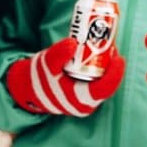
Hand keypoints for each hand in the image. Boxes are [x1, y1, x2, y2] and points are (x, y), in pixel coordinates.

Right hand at [6, 38, 124, 116]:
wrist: (27, 88)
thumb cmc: (37, 78)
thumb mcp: (45, 65)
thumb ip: (57, 55)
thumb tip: (73, 43)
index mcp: (79, 101)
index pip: (104, 89)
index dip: (115, 73)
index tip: (118, 55)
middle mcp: (86, 103)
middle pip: (106, 82)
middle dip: (110, 62)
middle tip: (110, 42)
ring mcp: (85, 99)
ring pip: (102, 79)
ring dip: (105, 62)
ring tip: (104, 42)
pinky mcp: (83, 93)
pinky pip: (96, 78)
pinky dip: (97, 64)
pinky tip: (96, 50)